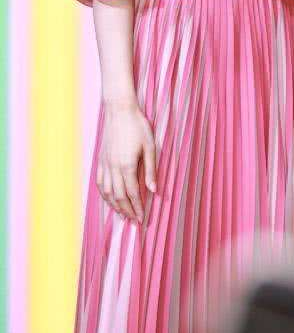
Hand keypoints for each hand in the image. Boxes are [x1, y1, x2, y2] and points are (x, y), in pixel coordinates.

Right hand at [97, 99, 156, 222]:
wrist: (119, 110)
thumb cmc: (138, 126)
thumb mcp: (150, 146)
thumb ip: (151, 169)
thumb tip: (154, 190)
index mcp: (127, 165)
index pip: (133, 193)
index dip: (138, 207)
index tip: (142, 218)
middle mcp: (113, 167)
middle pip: (119, 196)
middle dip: (127, 211)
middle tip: (134, 221)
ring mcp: (105, 164)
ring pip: (108, 192)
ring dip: (115, 206)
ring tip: (123, 215)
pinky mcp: (100, 160)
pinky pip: (100, 183)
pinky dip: (105, 194)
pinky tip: (110, 199)